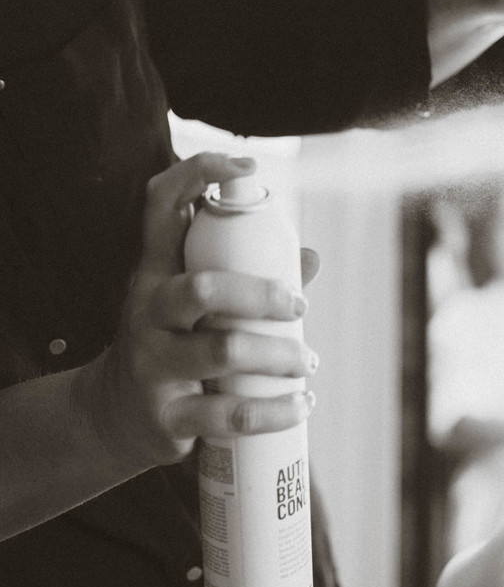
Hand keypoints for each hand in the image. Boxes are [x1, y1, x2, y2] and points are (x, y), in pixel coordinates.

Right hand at [74, 153, 320, 468]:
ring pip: (223, 351)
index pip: (160, 206)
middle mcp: (147, 312)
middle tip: (299, 307)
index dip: (196, 174)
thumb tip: (310, 257)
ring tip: (308, 362)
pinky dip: (276, 410)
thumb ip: (247, 277)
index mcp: (154, 272)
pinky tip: (301, 403)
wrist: (111, 421)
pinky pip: (230, 414)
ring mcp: (152, 364)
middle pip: (202, 289)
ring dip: (281, 356)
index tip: (246, 165)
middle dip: (263, 294)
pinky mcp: (166, 417)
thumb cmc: (171, 345)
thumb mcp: (195, 306)